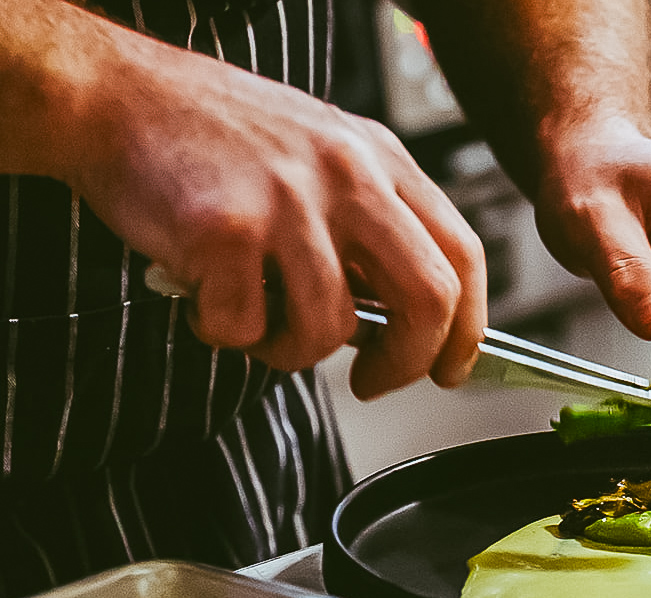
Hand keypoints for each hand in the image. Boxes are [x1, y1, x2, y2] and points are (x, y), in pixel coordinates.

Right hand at [59, 20, 486, 398]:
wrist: (117, 97)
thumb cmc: (217, 136)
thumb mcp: (323, 158)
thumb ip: (369, 229)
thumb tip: (400, 324)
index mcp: (381, 159)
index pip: (464, 255)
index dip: (467, 327)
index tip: (450, 368)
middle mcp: (349, 176)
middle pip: (428, 297)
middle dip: (407, 362)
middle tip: (373, 381)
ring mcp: (290, 201)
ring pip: (329, 328)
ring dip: (289, 351)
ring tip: (257, 321)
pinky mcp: (226, 230)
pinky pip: (246, 328)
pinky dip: (224, 332)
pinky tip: (206, 296)